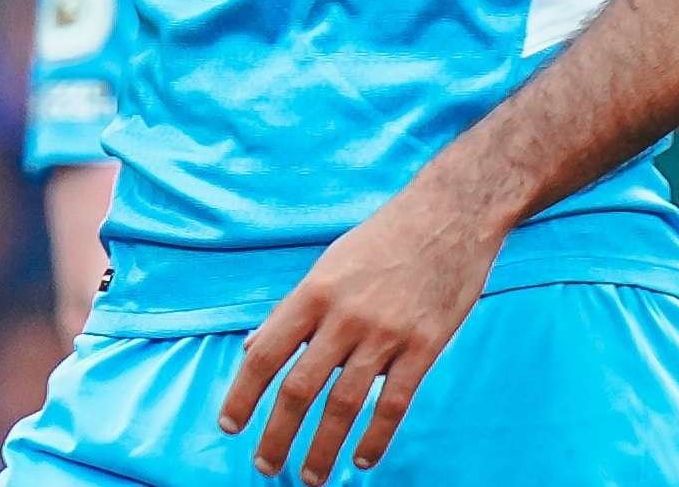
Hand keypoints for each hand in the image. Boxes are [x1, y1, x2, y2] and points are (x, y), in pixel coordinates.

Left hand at [218, 182, 500, 482]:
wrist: (449, 216)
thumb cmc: (382, 240)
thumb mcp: (328, 264)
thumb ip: (294, 310)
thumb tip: (256, 347)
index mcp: (313, 293)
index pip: (266, 354)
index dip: (243, 394)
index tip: (229, 426)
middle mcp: (344, 316)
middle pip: (300, 388)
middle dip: (278, 435)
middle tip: (264, 465)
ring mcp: (386, 334)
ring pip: (344, 405)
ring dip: (323, 448)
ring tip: (309, 478)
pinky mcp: (424, 346)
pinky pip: (394, 404)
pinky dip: (375, 438)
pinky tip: (362, 460)